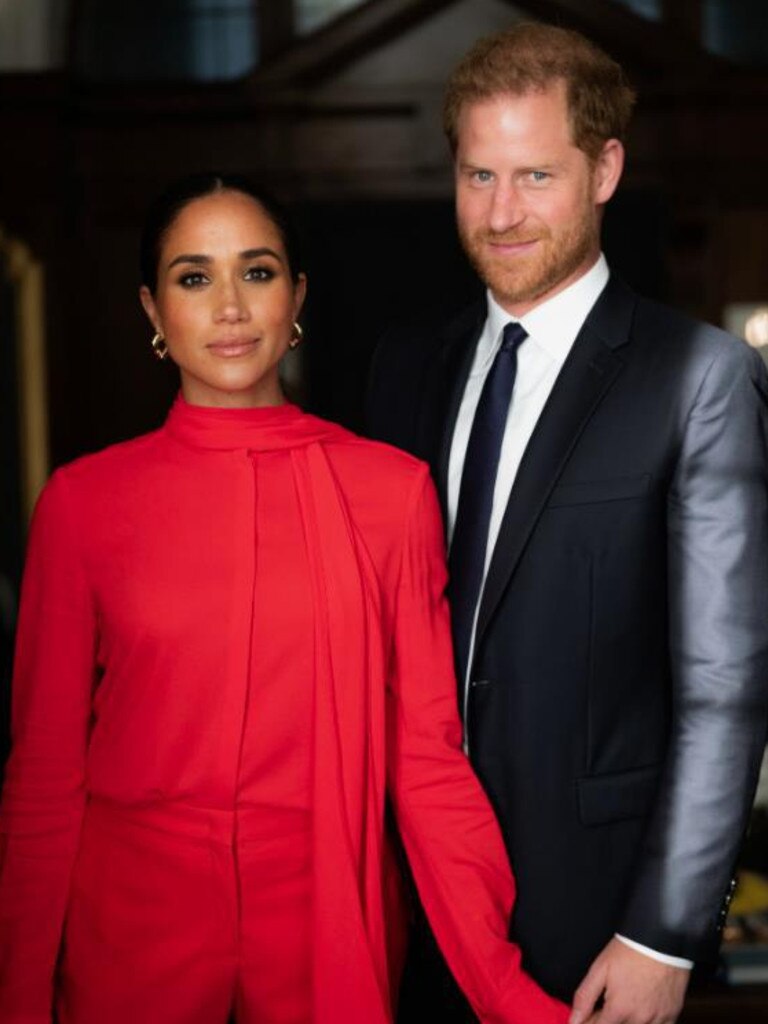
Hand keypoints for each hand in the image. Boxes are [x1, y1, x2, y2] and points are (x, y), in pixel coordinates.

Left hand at [568, 937, 689, 1023]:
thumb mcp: (600, 969)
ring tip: (625, 1003)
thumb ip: (585, 997)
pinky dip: (648, 1023)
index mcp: (619, 1009)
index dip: (590, 1023)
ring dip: (627, 1022)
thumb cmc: (629, 951)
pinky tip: (643, 1010)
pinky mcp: (672, 1014)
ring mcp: (657, 1018)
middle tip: (608, 1004)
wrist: (660, 939)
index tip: (590, 1016)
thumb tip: (574, 1020)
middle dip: (609, 1021)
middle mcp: (639, 1019)